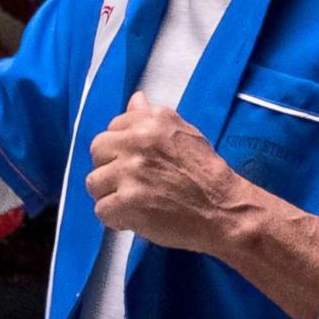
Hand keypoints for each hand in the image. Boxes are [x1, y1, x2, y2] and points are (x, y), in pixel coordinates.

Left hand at [85, 92, 245, 255]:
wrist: (224, 209)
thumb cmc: (206, 173)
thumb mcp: (184, 132)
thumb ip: (152, 117)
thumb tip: (135, 98)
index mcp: (151, 122)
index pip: (112, 129)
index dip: (121, 150)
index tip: (135, 163)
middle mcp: (138, 141)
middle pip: (97, 152)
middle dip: (109, 168)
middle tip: (131, 183)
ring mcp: (130, 171)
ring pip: (94, 182)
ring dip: (110, 196)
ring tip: (135, 202)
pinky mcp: (127, 201)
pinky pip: (101, 209)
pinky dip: (116, 219)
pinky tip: (135, 218)